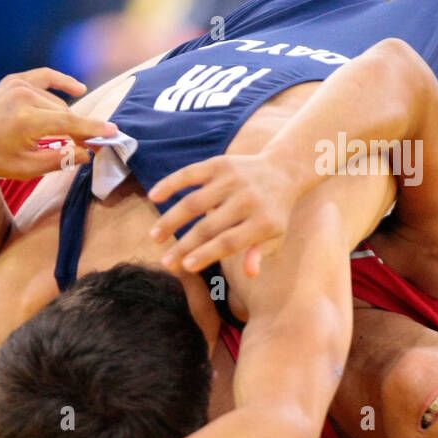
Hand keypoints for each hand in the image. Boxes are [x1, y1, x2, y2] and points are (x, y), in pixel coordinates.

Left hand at [0, 68, 115, 181]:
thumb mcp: (29, 169)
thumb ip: (62, 160)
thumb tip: (88, 152)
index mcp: (25, 120)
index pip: (69, 123)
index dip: (93, 129)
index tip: (113, 133)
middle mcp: (22, 97)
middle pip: (65, 114)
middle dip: (76, 130)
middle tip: (82, 148)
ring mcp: (17, 85)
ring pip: (57, 102)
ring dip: (62, 118)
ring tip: (59, 136)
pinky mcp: (14, 80)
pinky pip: (46, 77)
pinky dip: (62, 82)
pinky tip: (78, 89)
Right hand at [147, 151, 303, 276]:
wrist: (283, 172)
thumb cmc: (273, 214)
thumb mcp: (275, 236)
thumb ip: (260, 252)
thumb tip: (250, 272)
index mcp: (263, 221)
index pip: (230, 241)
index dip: (206, 254)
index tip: (186, 267)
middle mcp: (248, 199)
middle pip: (209, 226)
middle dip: (184, 246)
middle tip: (166, 263)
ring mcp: (232, 180)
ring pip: (194, 202)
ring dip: (171, 220)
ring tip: (155, 237)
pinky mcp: (220, 164)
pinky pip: (189, 174)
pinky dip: (170, 183)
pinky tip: (154, 197)